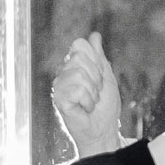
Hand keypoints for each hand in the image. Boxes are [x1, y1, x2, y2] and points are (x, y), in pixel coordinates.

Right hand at [51, 33, 122, 161]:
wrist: (104, 129)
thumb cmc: (105, 106)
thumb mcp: (107, 76)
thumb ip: (99, 56)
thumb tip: (94, 35)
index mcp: (73, 65)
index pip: (80, 44)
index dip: (95, 60)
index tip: (100, 77)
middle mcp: (63, 73)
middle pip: (79, 57)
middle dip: (95, 76)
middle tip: (96, 92)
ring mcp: (59, 86)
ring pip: (78, 73)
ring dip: (92, 91)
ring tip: (91, 101)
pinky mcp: (58, 99)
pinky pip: (76, 89)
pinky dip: (87, 100)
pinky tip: (85, 108)